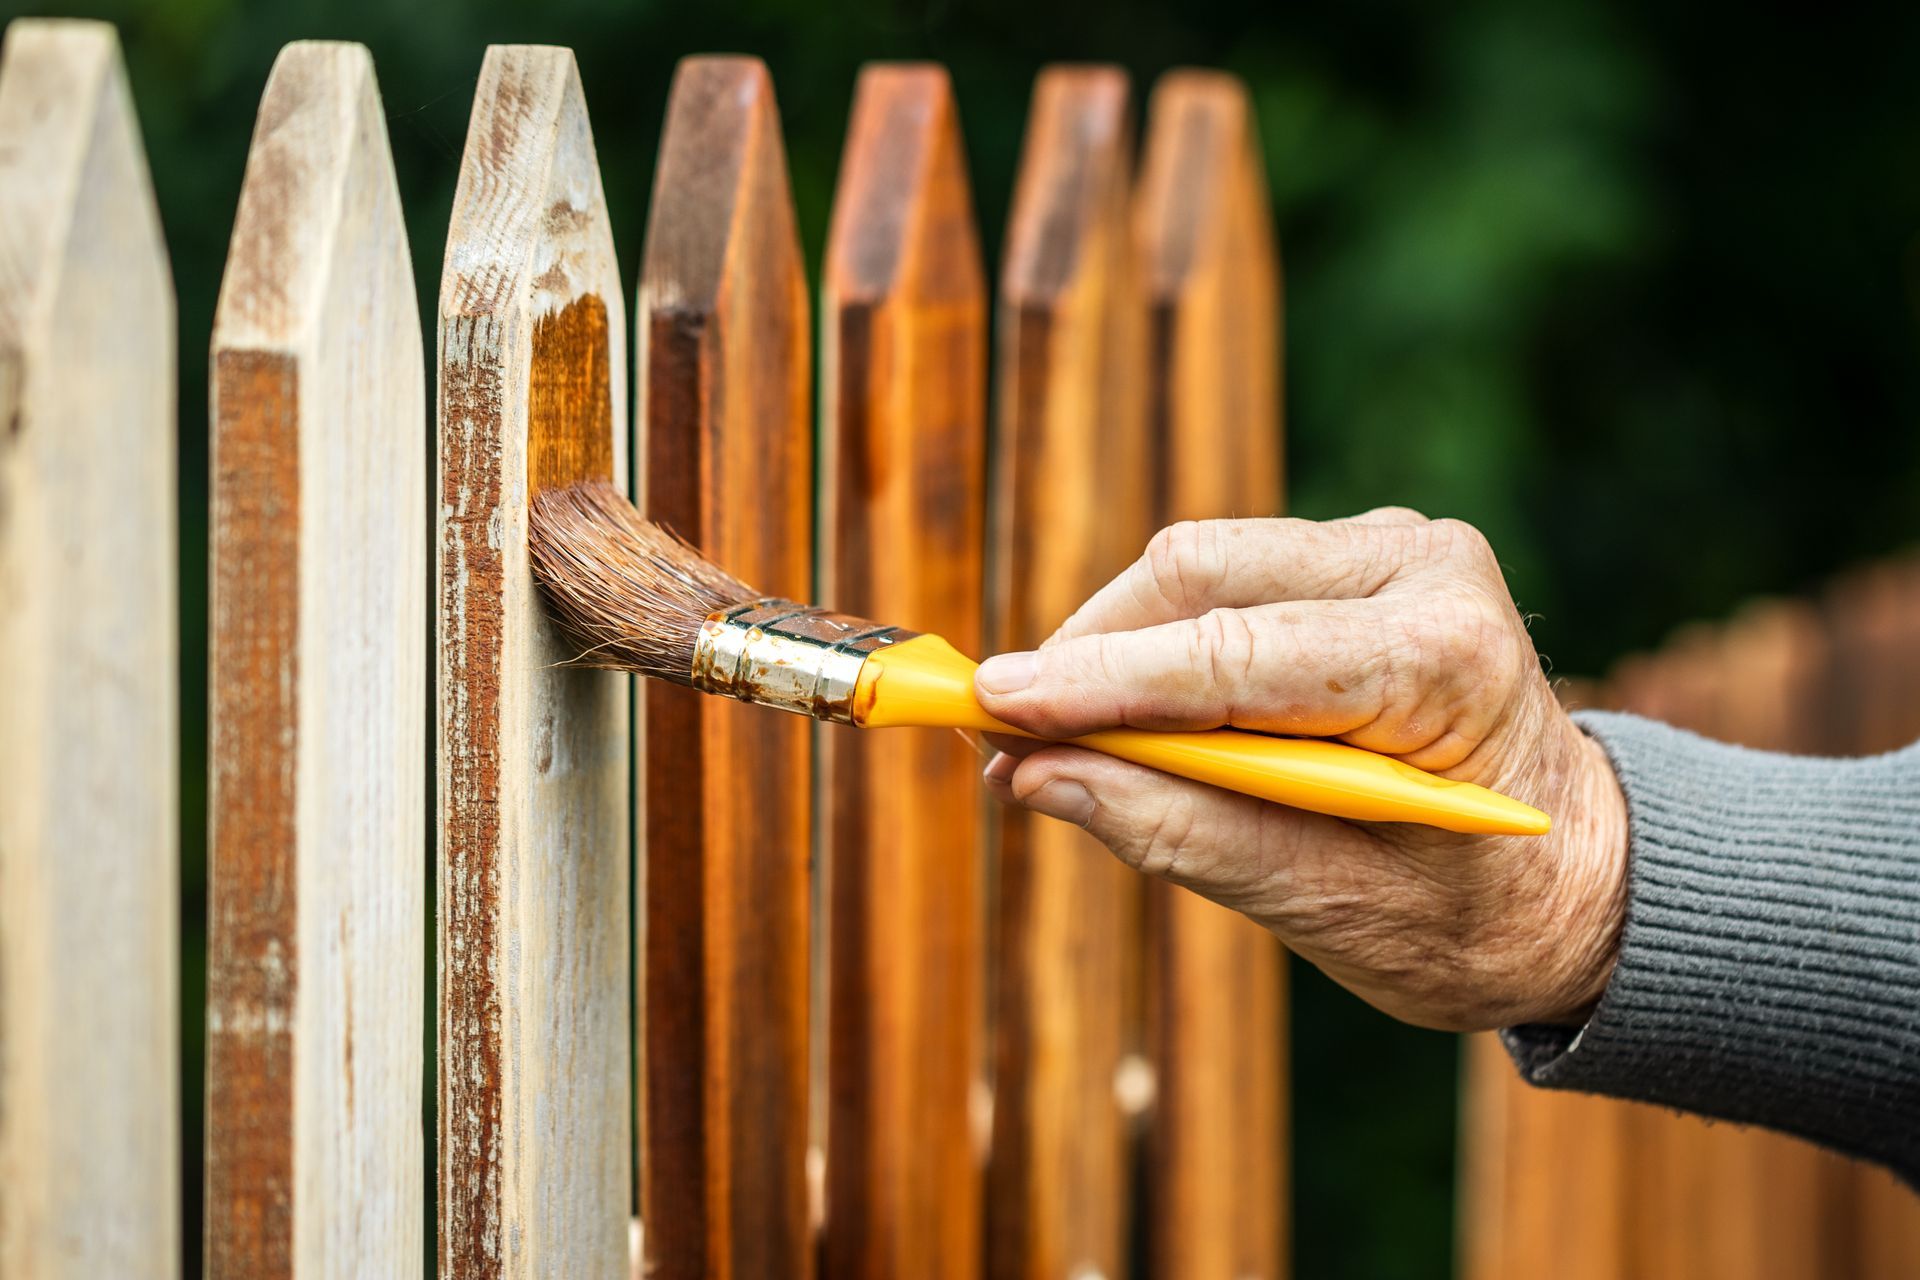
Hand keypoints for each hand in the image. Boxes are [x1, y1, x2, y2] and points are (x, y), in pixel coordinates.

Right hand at [976, 509, 1628, 1031]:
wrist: (1581, 881)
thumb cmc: (1478, 914)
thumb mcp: (1333, 908)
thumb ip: (1182, 833)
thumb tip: (1034, 777)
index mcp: (1443, 657)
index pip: (1230, 653)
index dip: (1096, 682)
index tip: (988, 706)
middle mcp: (1425, 568)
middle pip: (1199, 572)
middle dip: (1091, 656)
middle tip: (1008, 742)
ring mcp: (1394, 549)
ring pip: (1199, 567)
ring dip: (1120, 651)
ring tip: (1074, 747)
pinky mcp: (1359, 558)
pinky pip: (1224, 580)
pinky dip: (1163, 648)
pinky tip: (1147, 722)